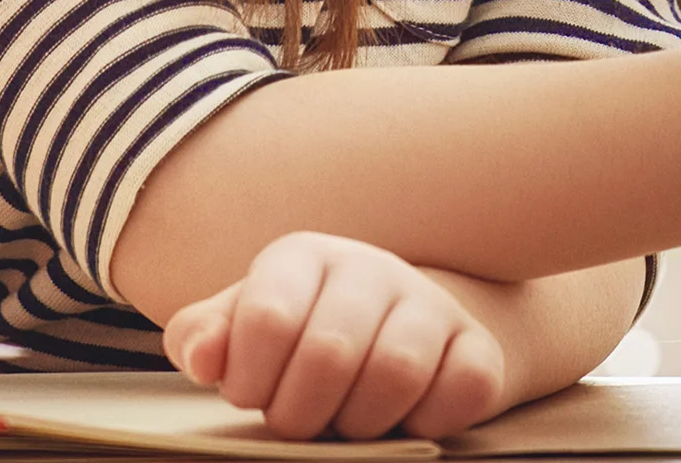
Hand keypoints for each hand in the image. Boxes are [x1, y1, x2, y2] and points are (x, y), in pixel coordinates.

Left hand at [162, 232, 505, 441]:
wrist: (387, 332)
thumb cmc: (298, 337)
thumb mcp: (241, 328)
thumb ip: (205, 335)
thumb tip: (203, 357)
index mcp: (304, 258)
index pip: (268, 318)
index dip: (251, 380)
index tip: (255, 392)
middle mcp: (371, 268)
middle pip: (330, 354)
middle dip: (303, 413)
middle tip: (301, 420)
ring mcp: (431, 303)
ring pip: (397, 371)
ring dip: (362, 422)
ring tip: (349, 421)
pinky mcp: (477, 344)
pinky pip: (466, 386)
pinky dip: (430, 419)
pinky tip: (407, 416)